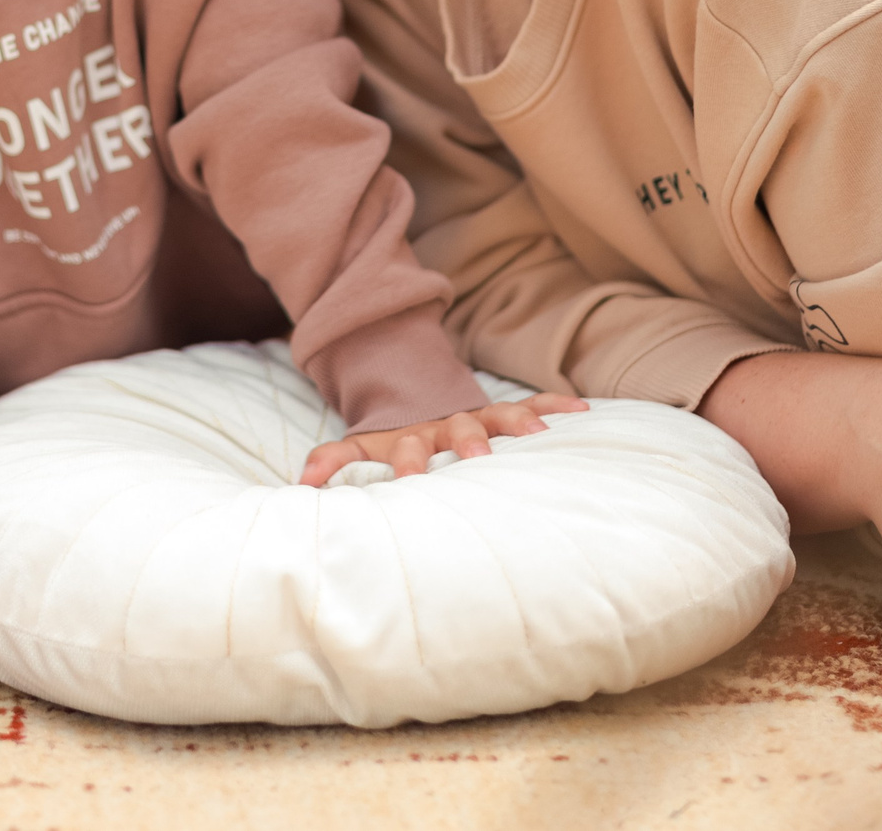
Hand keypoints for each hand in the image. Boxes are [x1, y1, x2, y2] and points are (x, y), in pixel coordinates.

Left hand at [298, 393, 585, 486]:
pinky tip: (582, 412)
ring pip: (502, 414)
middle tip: (479, 458)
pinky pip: (535, 404)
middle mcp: (449, 425)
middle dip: (469, 442)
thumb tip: (298, 484)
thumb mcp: (362, 445)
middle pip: (459, 430)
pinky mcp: (508, 411)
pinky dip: (555, 406)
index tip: (409, 485)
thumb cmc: (396, 439)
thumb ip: (332, 459)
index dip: (407, 466)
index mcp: (413, 438)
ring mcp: (482, 416)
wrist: (422, 395)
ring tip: (541, 437)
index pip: (407, 451)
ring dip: (519, 422)